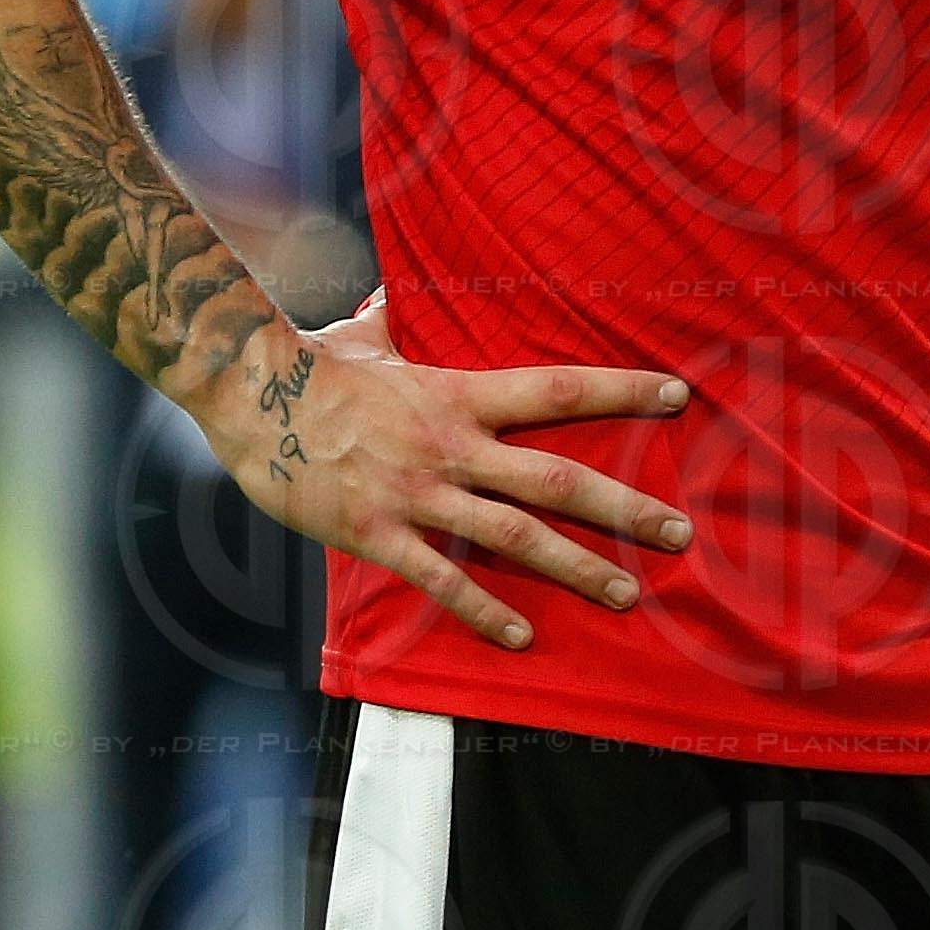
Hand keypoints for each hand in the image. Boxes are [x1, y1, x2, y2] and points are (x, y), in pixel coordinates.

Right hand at [186, 295, 695, 649]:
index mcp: (456, 394)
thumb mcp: (364, 336)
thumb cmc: (308, 363)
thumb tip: (391, 293)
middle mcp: (451, 446)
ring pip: (514, 536)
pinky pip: (441, 579)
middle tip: (682, 530)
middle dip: (625, 506)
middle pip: (556, 478)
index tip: (678, 395)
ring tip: (627, 592)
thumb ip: (392, 320)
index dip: (622, 391)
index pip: (558, 391)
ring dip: (577, 566)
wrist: (247, 394)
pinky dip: (484, 610)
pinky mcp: (378, 534)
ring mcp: (417, 493)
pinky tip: (522, 636)